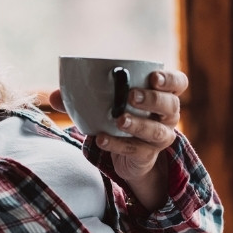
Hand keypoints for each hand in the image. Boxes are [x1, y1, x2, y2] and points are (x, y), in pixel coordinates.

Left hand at [49, 69, 188, 208]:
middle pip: (171, 105)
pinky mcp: (147, 155)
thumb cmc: (117, 117)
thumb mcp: (103, 104)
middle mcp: (167, 116)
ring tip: (118, 119)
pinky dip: (118, 144)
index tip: (153, 76)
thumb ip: (80, 98)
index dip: (170, 79)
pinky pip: (136, 149)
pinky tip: (102, 139)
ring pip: (156, 130)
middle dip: (153, 99)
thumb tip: (53, 96)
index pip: (178, 83)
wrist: (124, 154)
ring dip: (138, 123)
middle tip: (131, 95)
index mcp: (162, 95)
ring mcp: (160, 138)